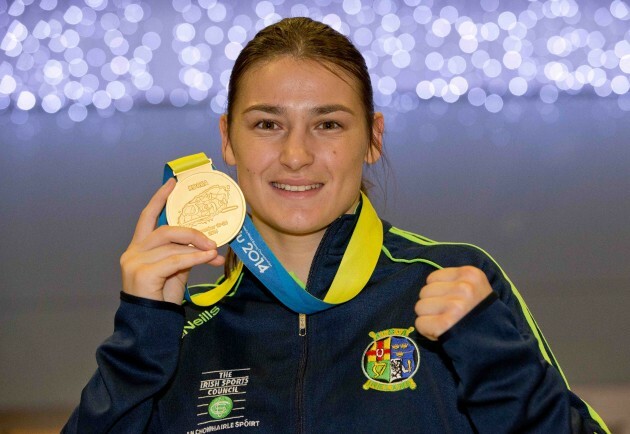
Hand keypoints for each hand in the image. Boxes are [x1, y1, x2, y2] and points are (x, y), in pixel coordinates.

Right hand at [120, 178, 224, 303]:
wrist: (150, 324)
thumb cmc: (161, 297)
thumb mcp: (175, 271)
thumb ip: (185, 254)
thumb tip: (210, 248)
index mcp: (139, 247)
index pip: (148, 217)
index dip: (160, 198)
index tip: (174, 183)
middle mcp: (133, 251)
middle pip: (165, 230)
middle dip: (192, 232)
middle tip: (213, 241)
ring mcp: (135, 262)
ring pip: (171, 246)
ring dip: (197, 247)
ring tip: (214, 252)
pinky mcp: (142, 273)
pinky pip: (175, 260)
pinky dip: (194, 258)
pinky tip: (209, 259)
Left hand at [414, 266, 492, 340]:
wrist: (496, 344)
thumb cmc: (481, 315)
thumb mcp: (476, 287)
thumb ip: (455, 281)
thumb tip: (429, 284)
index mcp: (471, 274)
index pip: (433, 278)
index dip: (438, 292)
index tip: (450, 302)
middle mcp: (464, 288)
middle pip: (424, 292)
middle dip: (432, 305)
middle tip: (448, 315)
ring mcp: (455, 306)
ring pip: (420, 307)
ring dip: (429, 318)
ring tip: (446, 324)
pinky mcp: (445, 324)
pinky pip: (420, 323)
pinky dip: (427, 331)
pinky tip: (442, 333)